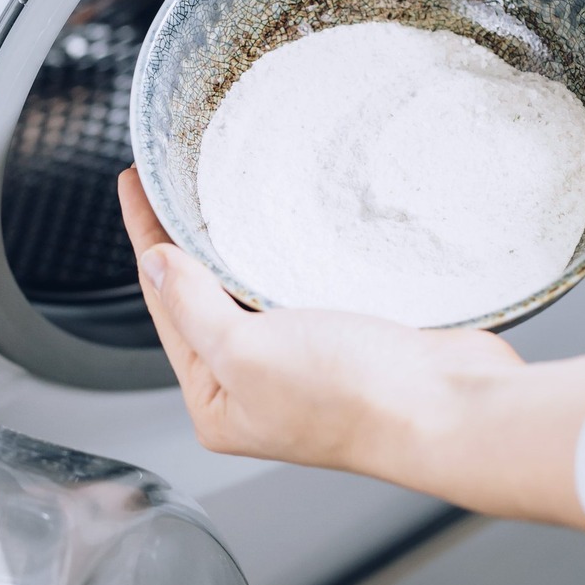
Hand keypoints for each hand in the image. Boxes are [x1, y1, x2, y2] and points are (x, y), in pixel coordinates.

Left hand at [119, 167, 584, 528]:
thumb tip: (154, 264)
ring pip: (246, 288)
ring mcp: (297, 360)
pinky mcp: (340, 336)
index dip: (146, 237)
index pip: (165, 304)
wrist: (449, 405)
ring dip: (227, 243)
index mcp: (217, 400)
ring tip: (206, 192)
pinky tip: (272, 222)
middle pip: (199, 295)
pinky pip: (291, 286)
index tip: (135, 184)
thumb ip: (193, 308)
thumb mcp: (247, 353)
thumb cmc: (352, 397)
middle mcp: (251, 384)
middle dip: (180, 237)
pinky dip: (275, 252)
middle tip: (164, 178)